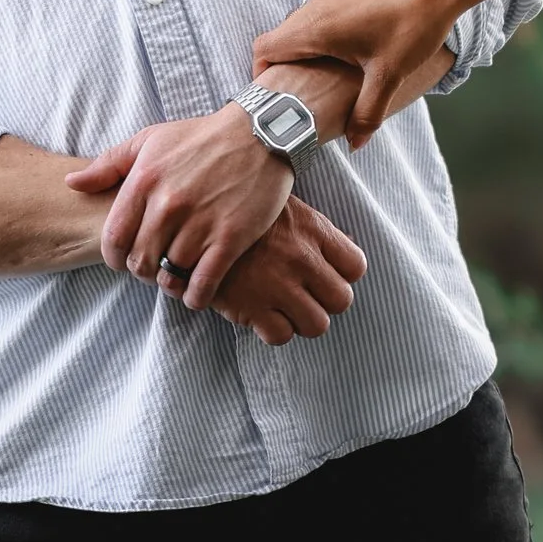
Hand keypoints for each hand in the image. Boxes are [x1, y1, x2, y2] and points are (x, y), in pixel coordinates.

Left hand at [67, 104, 296, 304]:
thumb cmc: (201, 137)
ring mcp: (200, 223)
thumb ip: (108, 164)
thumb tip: (72, 182)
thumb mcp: (150, 140)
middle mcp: (168, 205)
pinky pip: (203, 282)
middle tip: (153, 267)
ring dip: (170, 282)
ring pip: (170, 273)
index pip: (113, 239)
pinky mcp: (231, 237)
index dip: (115, 258)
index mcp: (144, 182)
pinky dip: (195, 296)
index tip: (125, 260)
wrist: (260, 133)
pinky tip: (196, 294)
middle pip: (140, 261)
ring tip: (176, 276)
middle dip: (143, 270)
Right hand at [204, 197, 366, 346]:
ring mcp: (278, 284)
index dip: (342, 275)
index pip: (356, 266)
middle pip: (342, 300)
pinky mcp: (251, 307)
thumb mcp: (280, 205)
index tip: (324, 274)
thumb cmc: (236, 210)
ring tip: (281, 306)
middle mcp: (302, 258)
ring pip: (317, 325)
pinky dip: (272, 330)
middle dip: (324, 301)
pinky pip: (281, 336)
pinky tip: (258, 313)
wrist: (186, 219)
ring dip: (301, 320)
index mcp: (312, 229)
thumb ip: (312, 229)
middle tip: (302, 294)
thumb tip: (343, 244)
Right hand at [255, 0, 460, 143]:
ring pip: (300, 22)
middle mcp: (317, 5)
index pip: (265, 49)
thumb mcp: (389, 77)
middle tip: (303, 90)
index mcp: (317, 28)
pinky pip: (319, 10)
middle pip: (280, 37)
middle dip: (285, 65)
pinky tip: (349, 47)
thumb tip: (354, 144)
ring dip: (304, 47)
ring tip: (327, 71)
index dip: (262, 74)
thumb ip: (367, 113)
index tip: (278, 94)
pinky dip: (321, 31)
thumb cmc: (413, 29)